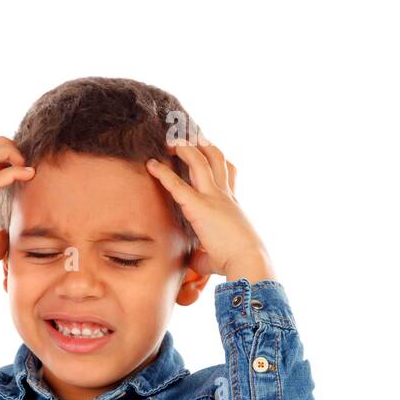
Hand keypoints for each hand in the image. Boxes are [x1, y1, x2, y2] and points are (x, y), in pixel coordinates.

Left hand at [145, 140, 275, 281]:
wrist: (247, 262)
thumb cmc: (235, 261)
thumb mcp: (220, 251)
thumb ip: (206, 252)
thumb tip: (197, 260)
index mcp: (231, 203)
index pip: (226, 171)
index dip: (216, 157)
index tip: (205, 146)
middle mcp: (224, 195)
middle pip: (215, 158)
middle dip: (199, 144)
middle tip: (183, 137)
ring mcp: (213, 198)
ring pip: (200, 162)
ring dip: (184, 149)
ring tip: (169, 142)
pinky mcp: (199, 207)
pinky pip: (178, 186)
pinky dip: (163, 174)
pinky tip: (151, 165)